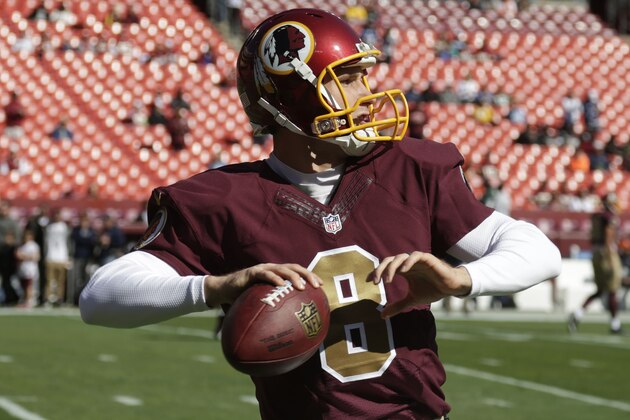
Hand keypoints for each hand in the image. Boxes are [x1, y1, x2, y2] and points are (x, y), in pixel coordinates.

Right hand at [204, 263, 322, 305]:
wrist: (223, 291)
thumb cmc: (243, 300)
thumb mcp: (261, 305)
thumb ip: (272, 312)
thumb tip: (285, 333)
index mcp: (277, 275)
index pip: (297, 272)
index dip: (310, 277)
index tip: (321, 286)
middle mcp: (272, 269)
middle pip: (294, 268)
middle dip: (307, 275)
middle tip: (317, 286)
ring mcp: (263, 269)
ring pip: (282, 269)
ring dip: (294, 276)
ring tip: (301, 286)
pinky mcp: (252, 272)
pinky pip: (265, 274)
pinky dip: (274, 278)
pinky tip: (281, 285)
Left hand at [371, 252, 471, 318]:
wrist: (450, 288)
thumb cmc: (432, 290)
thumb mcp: (412, 299)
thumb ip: (397, 305)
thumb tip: (382, 315)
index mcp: (403, 270)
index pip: (386, 267)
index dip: (376, 272)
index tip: (369, 281)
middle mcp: (408, 263)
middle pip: (390, 260)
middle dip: (380, 269)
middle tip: (376, 281)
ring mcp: (417, 260)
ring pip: (400, 257)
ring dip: (392, 267)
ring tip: (387, 280)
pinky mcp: (428, 259)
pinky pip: (416, 256)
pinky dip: (408, 261)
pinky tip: (403, 271)